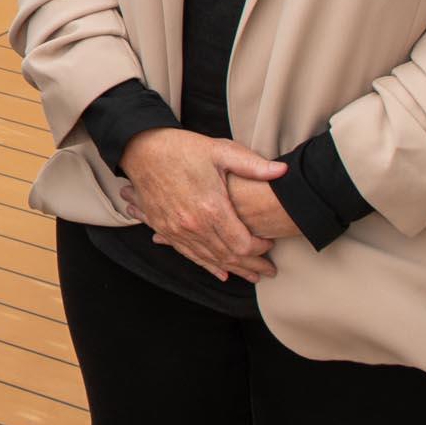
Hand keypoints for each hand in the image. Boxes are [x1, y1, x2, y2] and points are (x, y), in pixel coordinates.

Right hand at [115, 130, 287, 281]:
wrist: (141, 149)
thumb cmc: (181, 148)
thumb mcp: (220, 151)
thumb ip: (253, 165)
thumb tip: (283, 171)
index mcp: (211, 208)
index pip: (243, 244)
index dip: (260, 249)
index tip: (269, 243)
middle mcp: (193, 225)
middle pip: (229, 256)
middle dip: (252, 266)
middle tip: (268, 271)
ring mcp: (177, 230)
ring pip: (210, 259)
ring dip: (233, 269)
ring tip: (251, 276)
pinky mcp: (164, 229)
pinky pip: (190, 255)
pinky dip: (208, 266)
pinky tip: (222, 273)